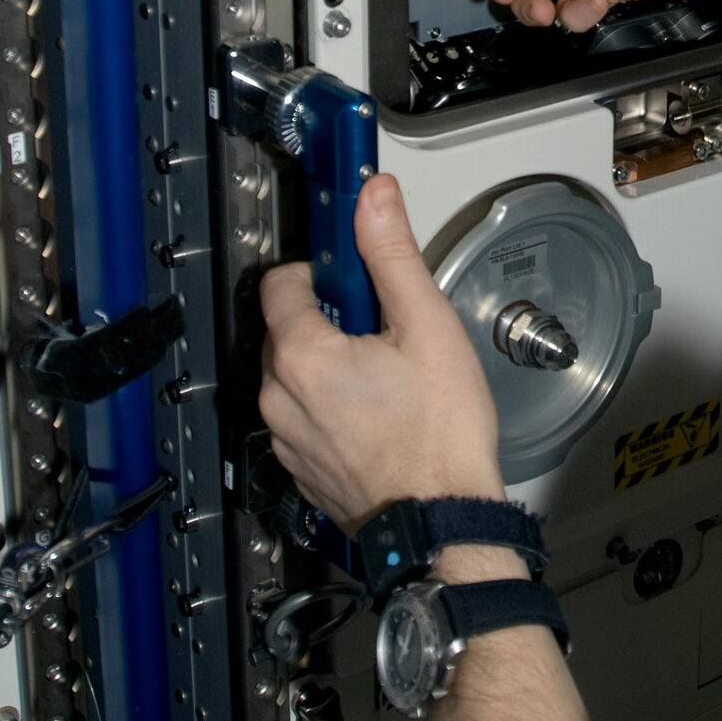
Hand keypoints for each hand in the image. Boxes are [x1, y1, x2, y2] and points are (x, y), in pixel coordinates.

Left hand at [259, 174, 504, 528]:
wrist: (443, 522)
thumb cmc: (439, 436)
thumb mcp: (426, 325)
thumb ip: (392, 254)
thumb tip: (374, 198)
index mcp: (300, 354)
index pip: (280, 281)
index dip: (318, 269)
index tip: (350, 272)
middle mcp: (278, 398)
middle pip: (287, 329)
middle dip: (328, 320)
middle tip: (383, 330)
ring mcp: (286, 439)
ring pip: (294, 378)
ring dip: (328, 367)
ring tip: (386, 377)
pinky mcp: (301, 470)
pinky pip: (304, 421)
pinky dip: (330, 410)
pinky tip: (378, 415)